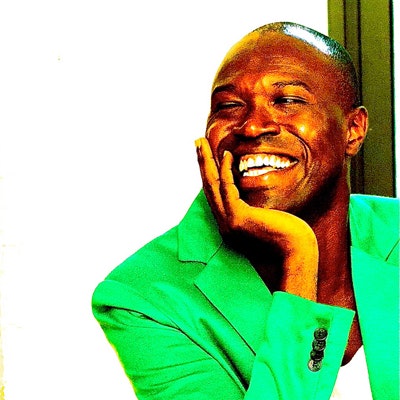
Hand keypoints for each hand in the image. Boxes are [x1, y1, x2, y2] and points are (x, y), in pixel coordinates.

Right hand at [195, 137, 317, 300]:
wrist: (296, 253)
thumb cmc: (287, 237)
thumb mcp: (266, 219)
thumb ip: (256, 209)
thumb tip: (257, 198)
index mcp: (230, 224)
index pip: (215, 195)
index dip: (209, 174)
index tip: (208, 157)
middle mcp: (224, 224)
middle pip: (208, 187)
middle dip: (202, 163)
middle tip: (197, 143)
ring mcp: (229, 222)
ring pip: (213, 185)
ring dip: (206, 162)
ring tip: (201, 143)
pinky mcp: (238, 218)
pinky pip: (228, 188)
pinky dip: (226, 170)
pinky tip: (228, 155)